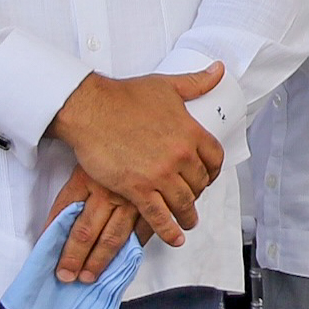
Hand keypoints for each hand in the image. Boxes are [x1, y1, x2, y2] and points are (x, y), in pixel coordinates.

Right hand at [47, 64, 227, 271]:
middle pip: (199, 182)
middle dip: (197, 191)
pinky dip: (168, 228)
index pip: (215, 157)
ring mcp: (160, 174)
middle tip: (193, 198)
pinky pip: (158, 214)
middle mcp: (180, 155)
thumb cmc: (124, 96)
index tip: (208, 176)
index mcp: (190, 131)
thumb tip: (218, 70)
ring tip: (187, 222)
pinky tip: (175, 238)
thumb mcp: (166, 85)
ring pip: (183, 201)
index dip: (213, 170)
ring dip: (187, 215)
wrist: (91, 108)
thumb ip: (196, 83)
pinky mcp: (138, 188)